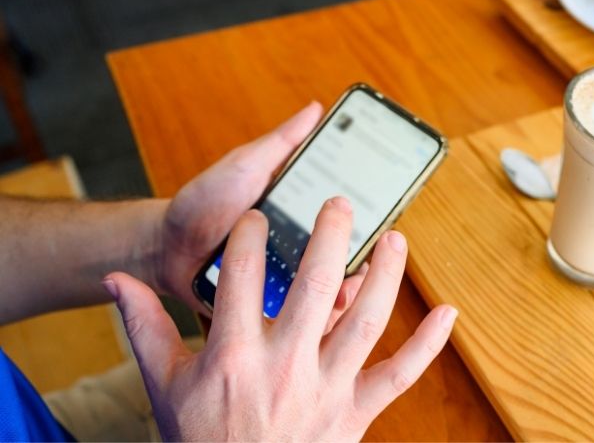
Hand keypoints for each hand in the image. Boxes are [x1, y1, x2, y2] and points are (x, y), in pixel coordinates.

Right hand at [105, 200, 457, 440]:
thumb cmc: (201, 441)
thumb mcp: (163, 386)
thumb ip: (144, 328)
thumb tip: (117, 281)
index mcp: (233, 356)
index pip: (240, 276)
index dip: (248, 236)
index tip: (256, 216)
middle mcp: (284, 366)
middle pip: (312, 285)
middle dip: (328, 236)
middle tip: (340, 202)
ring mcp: (326, 389)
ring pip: (364, 321)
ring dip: (384, 276)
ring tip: (395, 238)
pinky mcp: (356, 412)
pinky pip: (400, 375)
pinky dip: (427, 344)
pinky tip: (448, 312)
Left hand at [148, 102, 364, 325]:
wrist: (165, 248)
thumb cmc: (204, 202)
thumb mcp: (245, 167)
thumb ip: (281, 143)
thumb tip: (316, 108)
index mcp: (299, 214)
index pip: (345, 215)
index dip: (369, 213)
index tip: (390, 204)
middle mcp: (300, 248)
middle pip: (345, 253)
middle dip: (366, 254)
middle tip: (379, 247)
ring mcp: (288, 281)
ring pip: (330, 289)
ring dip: (349, 288)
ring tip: (355, 281)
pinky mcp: (272, 310)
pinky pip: (301, 318)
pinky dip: (319, 317)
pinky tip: (330, 310)